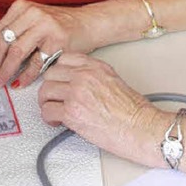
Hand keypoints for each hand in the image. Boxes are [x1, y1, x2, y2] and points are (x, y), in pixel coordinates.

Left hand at [0, 0, 94, 88]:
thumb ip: (9, 34)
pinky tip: (20, 82)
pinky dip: (26, 75)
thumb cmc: (59, 25)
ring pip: (16, 52)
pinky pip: (36, 62)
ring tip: (0, 82)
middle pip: (2, 41)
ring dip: (5, 71)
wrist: (88, 23)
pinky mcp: (58, 39)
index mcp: (22, 7)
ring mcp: (46, 25)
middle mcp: (33, 13)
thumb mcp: (31, 24)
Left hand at [38, 53, 157, 160]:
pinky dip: (49, 118)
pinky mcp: (72, 112)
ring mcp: (77, 92)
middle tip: (55, 98)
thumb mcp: (114, 80)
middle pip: (51, 74)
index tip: (58, 80)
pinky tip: (58, 121)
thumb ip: (93, 77)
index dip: (58, 72)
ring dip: (47, 103)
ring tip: (56, 111)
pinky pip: (47, 111)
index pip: (64, 59)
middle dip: (50, 88)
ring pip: (45, 91)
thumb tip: (76, 83)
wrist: (140, 127)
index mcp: (97, 67)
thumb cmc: (133, 110)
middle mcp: (85, 76)